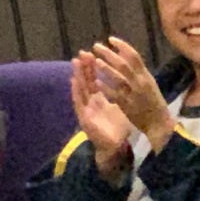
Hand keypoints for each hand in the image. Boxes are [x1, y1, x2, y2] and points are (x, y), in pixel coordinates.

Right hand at [71, 52, 134, 181]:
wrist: (115, 148)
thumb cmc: (118, 129)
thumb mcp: (121, 108)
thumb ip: (120, 95)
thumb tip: (126, 81)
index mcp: (100, 100)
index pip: (95, 80)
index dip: (93, 68)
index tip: (93, 54)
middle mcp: (91, 103)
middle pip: (86, 82)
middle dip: (84, 67)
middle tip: (82, 52)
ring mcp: (86, 110)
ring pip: (80, 89)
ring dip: (77, 76)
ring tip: (75, 62)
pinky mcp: (83, 118)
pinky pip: (79, 103)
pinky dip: (76, 91)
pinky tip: (73, 81)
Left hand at [88, 36, 169, 144]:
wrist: (159, 123)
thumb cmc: (154, 102)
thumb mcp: (149, 83)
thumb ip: (138, 71)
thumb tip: (126, 55)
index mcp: (146, 76)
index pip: (134, 56)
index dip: (122, 46)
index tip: (110, 39)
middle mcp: (140, 82)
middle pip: (123, 64)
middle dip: (109, 54)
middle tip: (96, 46)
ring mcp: (134, 94)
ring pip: (119, 78)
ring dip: (106, 69)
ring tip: (95, 61)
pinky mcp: (128, 106)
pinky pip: (115, 95)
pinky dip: (106, 88)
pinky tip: (97, 83)